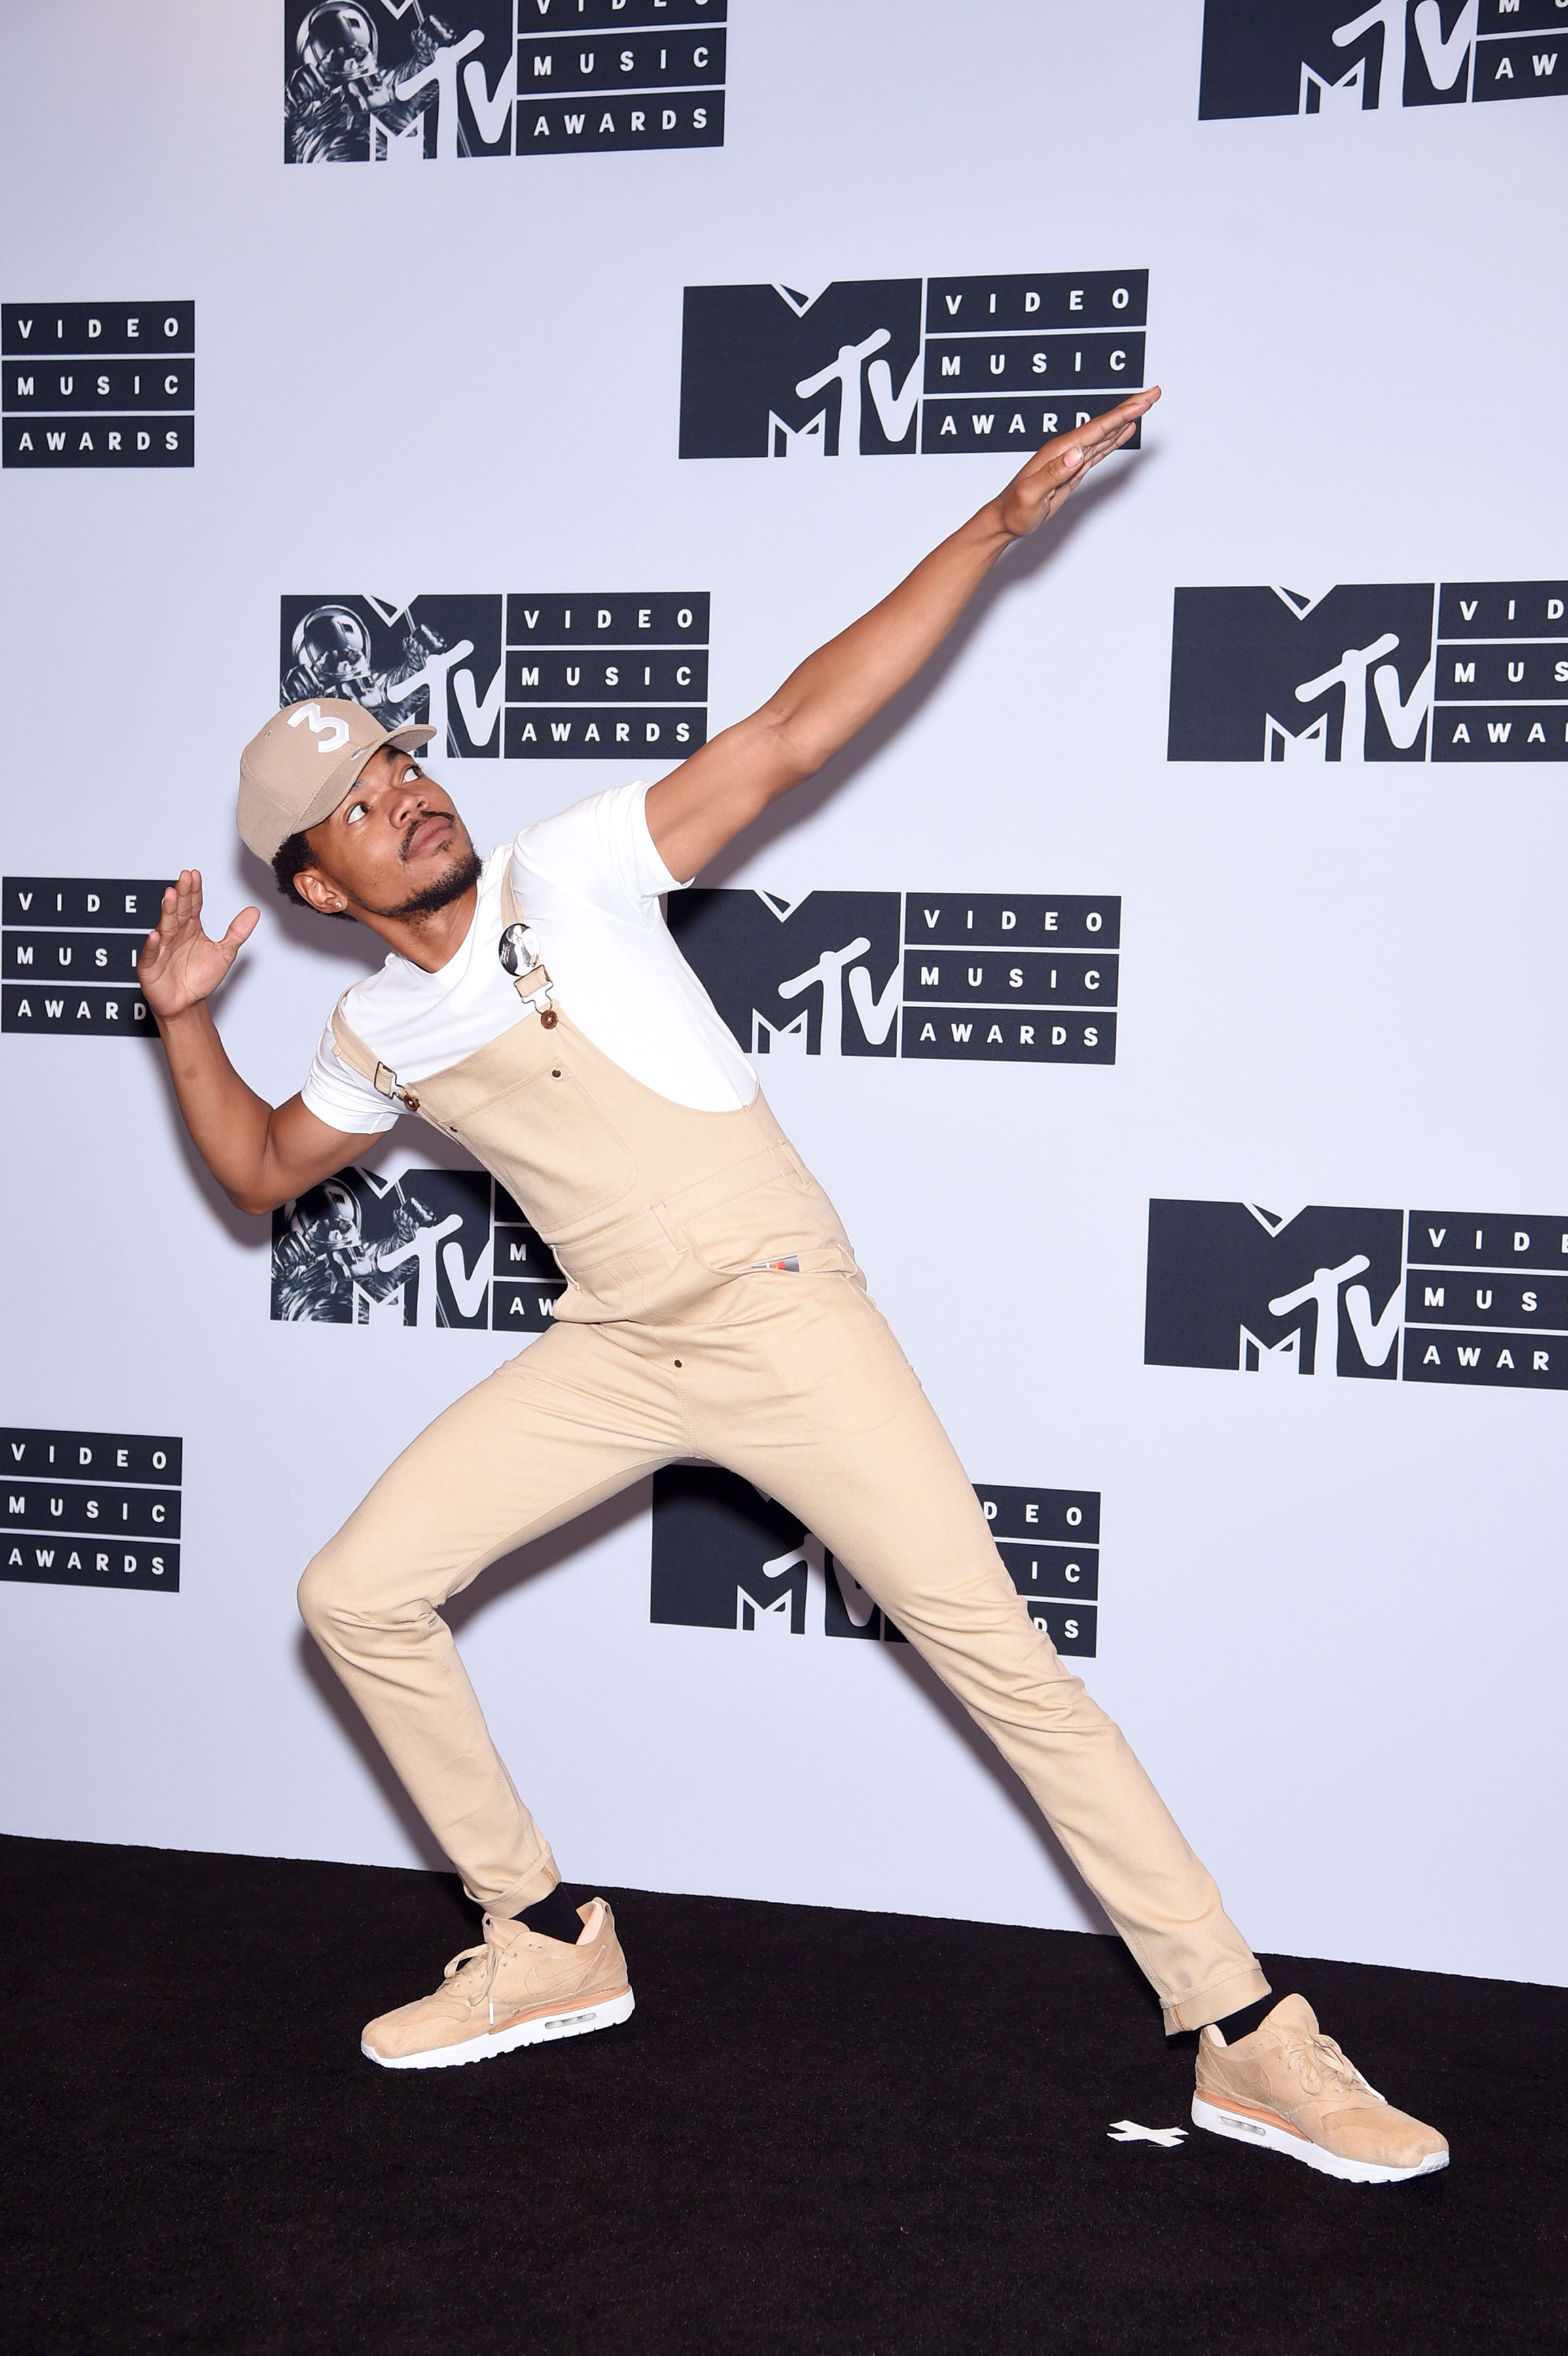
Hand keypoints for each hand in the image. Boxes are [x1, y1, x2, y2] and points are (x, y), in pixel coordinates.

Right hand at [138, 870, 259, 1021]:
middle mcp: (176, 934)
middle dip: (182, 894)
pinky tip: (155, 935)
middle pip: (179, 911)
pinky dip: (152, 945)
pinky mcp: (151, 965)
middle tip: (184, 877)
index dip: (195, 891)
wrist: (186, 1003)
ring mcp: (162, 948)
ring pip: (165, 927)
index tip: (196, 875)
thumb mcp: (224, 953)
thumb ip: (237, 932)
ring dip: (167, 911)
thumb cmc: (200, 977)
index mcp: (191, 928)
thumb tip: (254, 911)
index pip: (193, 905)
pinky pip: (151, 954)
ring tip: (171, 895)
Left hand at [996, 385, 1160, 538]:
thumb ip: (1053, 473)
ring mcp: (1071, 458)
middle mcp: (1067, 449)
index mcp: (1059, 451)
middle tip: (1154, 393)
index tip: (1143, 402)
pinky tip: (1125, 430)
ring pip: (1105, 434)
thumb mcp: (1031, 494)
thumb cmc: (1015, 511)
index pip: (1096, 428)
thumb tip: (1076, 454)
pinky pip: (1099, 450)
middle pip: (1104, 424)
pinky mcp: (1073, 469)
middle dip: (1130, 408)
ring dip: (1126, 419)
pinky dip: (1114, 438)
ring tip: (1146, 404)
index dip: (1122, 414)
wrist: (1005, 520)